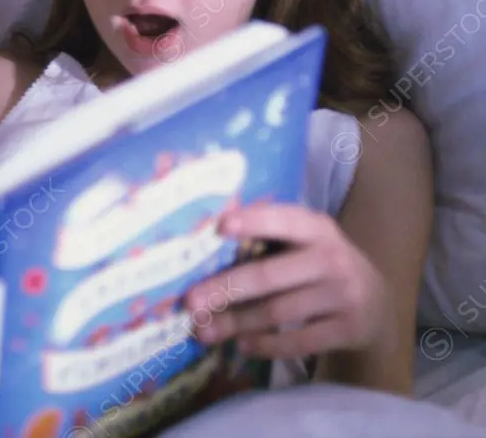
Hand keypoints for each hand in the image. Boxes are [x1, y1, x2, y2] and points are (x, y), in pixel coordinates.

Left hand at [183, 204, 388, 358]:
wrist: (377, 302)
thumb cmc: (319, 265)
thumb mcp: (305, 242)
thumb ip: (267, 238)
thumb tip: (204, 245)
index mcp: (316, 228)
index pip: (283, 220)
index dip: (253, 222)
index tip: (219, 226)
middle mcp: (332, 258)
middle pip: (269, 275)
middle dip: (225, 289)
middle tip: (190, 302)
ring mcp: (343, 294)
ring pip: (278, 311)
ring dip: (237, 323)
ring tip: (205, 331)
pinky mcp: (349, 328)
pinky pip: (300, 341)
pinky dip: (267, 345)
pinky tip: (243, 346)